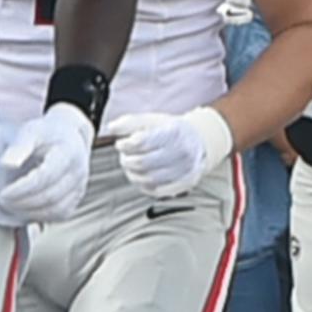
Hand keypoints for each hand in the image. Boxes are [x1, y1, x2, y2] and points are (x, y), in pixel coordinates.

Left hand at [0, 108, 97, 221]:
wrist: (68, 137)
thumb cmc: (46, 134)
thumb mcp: (31, 131)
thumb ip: (18, 147)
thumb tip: (6, 165)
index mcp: (68, 152)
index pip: (45, 177)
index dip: (22, 189)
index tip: (2, 193)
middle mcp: (79, 172)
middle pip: (50, 196)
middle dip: (23, 202)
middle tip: (2, 201)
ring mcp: (80, 187)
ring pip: (57, 209)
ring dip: (30, 212)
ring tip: (10, 206)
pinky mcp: (77, 198)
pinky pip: (61, 214)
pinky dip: (41, 216)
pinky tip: (24, 210)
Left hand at [114, 106, 235, 194]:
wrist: (200, 141)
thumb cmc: (172, 130)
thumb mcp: (152, 120)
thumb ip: (130, 122)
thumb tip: (112, 128)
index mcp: (174, 132)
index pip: (141, 142)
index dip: (125, 144)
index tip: (122, 143)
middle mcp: (183, 151)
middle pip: (143, 163)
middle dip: (127, 160)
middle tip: (125, 156)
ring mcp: (186, 169)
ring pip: (149, 179)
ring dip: (134, 174)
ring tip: (133, 167)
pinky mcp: (186, 183)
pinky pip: (158, 191)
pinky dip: (145, 186)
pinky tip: (144, 176)